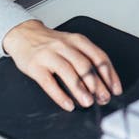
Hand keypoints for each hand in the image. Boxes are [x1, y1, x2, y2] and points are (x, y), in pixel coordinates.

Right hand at [2, 19, 122, 111]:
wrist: (23, 34)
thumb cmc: (51, 43)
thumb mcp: (72, 44)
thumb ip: (86, 58)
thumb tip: (103, 82)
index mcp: (78, 40)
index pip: (99, 57)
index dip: (109, 74)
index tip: (115, 89)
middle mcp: (65, 46)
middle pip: (85, 65)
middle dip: (97, 84)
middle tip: (103, 98)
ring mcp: (49, 55)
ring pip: (68, 73)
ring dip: (80, 90)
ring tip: (88, 102)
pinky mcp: (35, 66)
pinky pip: (49, 83)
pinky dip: (60, 95)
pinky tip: (68, 104)